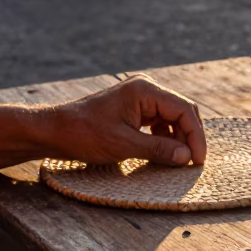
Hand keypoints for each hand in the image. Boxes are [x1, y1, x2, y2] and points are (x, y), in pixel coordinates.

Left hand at [50, 75, 206, 166]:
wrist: (54, 131)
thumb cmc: (84, 134)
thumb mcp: (123, 145)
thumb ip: (158, 150)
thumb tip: (187, 157)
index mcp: (145, 90)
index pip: (184, 110)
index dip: (195, 136)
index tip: (197, 160)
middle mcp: (146, 89)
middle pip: (182, 111)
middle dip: (190, 136)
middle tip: (193, 161)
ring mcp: (141, 98)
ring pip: (174, 118)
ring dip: (179, 138)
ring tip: (178, 160)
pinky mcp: (136, 109)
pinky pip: (161, 122)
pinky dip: (166, 138)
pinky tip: (163, 153)